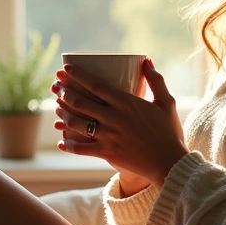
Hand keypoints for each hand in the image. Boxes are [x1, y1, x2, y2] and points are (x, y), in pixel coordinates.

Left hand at [52, 58, 189, 189]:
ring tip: (56, 107)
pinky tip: (61, 141)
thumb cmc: (169, 132)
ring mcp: (109, 136)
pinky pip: (82, 149)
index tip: (66, 69)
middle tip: (55, 86)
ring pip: (78, 123)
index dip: (78, 75)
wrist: (170, 163)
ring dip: (64, 114)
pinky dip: (69, 145)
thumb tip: (146, 61)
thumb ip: (156, 80)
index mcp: (127, 103)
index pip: (96, 85)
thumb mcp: (166, 102)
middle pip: (82, 102)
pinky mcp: (107, 153)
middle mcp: (114, 118)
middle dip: (65, 92)